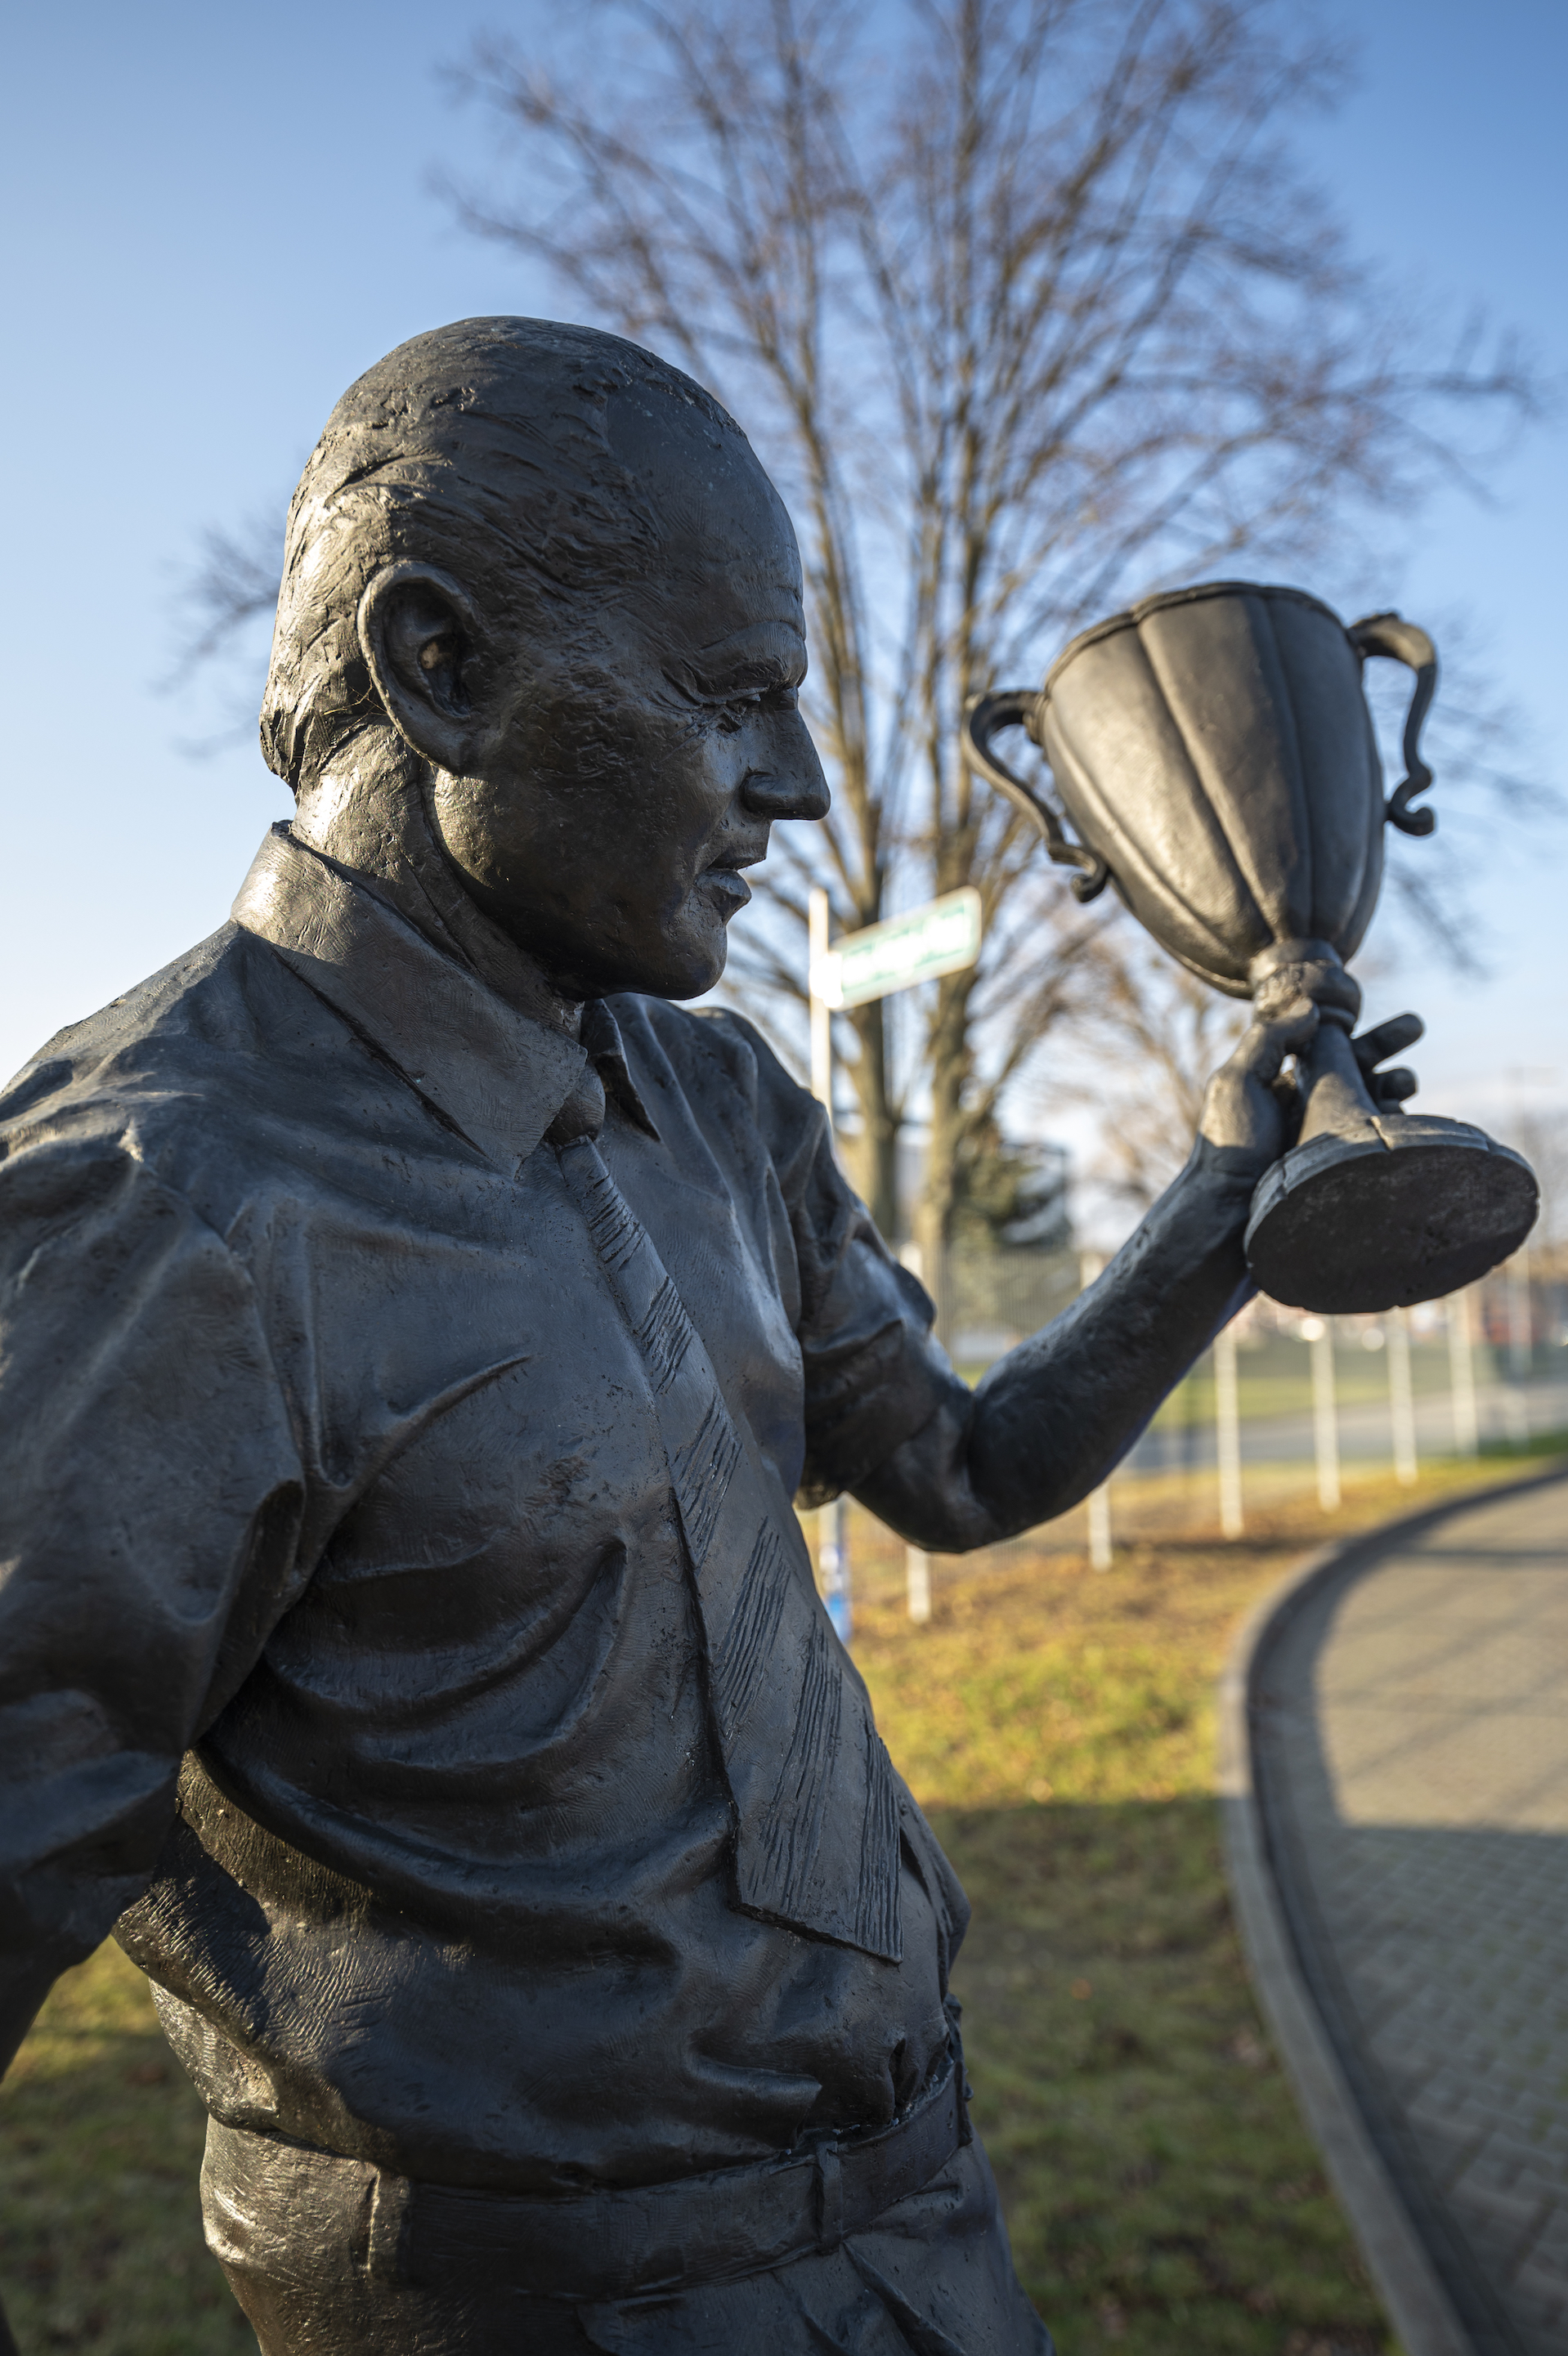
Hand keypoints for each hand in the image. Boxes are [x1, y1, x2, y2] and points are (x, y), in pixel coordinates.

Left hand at [1195, 981, 1423, 1182]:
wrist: (1233, 1217)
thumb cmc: (1231, 1147)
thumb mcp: (1237, 1080)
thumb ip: (1270, 1038)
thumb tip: (1311, 1007)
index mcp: (1282, 1085)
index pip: (1324, 1047)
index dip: (1351, 1027)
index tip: (1366, 1009)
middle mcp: (1306, 1108)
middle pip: (1354, 1068)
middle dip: (1385, 1047)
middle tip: (1416, 1026)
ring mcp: (1326, 1139)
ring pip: (1369, 1101)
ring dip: (1392, 1084)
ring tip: (1407, 1081)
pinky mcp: (1340, 1168)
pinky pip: (1373, 1139)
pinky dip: (1390, 1123)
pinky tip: (1400, 1116)